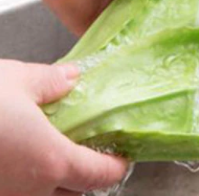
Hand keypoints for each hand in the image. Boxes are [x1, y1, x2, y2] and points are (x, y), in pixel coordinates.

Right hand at [0, 59, 127, 194]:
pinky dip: (20, 185)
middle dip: (83, 177)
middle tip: (87, 152)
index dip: (115, 166)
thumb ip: (52, 82)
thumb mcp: (17, 80)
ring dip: (50, 184)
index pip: (99, 176)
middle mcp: (29, 193)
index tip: (122, 156)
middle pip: (71, 194)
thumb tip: (74, 77)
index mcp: (51, 162)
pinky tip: (14, 160)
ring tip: (48, 154)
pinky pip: (13, 194)